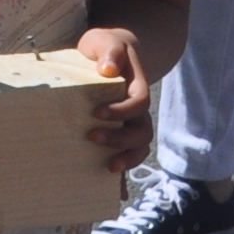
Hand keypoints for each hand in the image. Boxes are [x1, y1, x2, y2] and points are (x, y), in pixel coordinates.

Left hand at [75, 27, 156, 172]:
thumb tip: (109, 70)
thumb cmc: (105, 48)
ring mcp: (129, 124)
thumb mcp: (105, 40)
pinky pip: (125, 158)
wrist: (109, 54)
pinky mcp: (117, 134)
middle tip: (92, 136)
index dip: (122, 111)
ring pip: (138, 148)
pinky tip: (114, 194)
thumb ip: (110, 50)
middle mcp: (136, 111)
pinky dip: (122, 177)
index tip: (97, 112)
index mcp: (136, 88)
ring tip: (109, 167)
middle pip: (141, 132)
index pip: (138, 103)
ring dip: (127, 160)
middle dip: (120, 138)